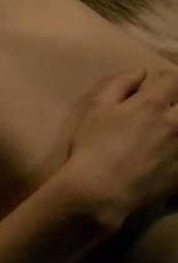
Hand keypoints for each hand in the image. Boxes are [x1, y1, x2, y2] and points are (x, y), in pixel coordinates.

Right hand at [62, 69, 177, 220]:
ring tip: (167, 133)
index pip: (173, 79)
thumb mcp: (96, 108)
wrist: (101, 190)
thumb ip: (118, 84)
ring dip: (177, 128)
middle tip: (165, 111)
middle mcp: (175, 123)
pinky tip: (167, 156)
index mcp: (152, 104)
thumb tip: (140, 72)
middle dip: (177, 103)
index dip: (166, 79)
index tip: (158, 86)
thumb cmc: (92, 146)